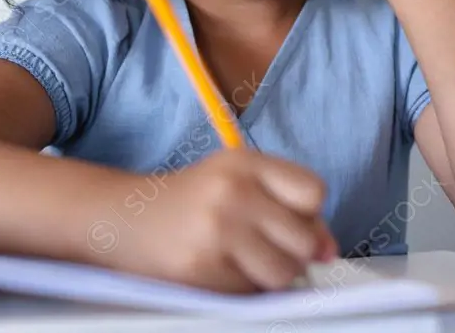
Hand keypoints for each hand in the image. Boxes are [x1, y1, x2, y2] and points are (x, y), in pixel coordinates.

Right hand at [129, 148, 338, 292]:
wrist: (126, 217)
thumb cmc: (193, 200)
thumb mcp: (238, 183)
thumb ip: (288, 209)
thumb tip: (328, 251)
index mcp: (244, 162)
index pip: (313, 192)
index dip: (307, 213)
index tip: (287, 217)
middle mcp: (232, 191)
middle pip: (303, 238)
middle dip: (292, 251)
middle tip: (262, 244)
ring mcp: (215, 230)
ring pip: (283, 272)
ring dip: (272, 274)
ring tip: (245, 260)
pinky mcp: (201, 267)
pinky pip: (250, 292)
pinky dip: (243, 288)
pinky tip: (220, 269)